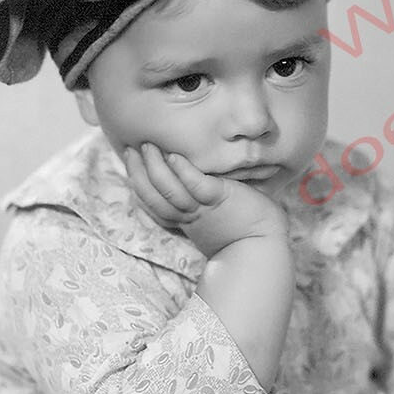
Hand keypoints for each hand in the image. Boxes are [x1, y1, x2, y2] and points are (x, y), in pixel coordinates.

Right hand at [124, 142, 287, 258]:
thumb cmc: (246, 229)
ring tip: (146, 147)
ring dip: (154, 168)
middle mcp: (189, 215)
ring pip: (169, 190)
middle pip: (154, 196)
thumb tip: (199, 178)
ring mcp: (204, 207)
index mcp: (186, 220)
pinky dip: (184, 172)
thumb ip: (204, 200)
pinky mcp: (220, 198)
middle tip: (129, 151)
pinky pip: (197, 185)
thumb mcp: (216, 217)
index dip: (139, 186)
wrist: (264, 247)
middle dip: (139, 173)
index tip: (131, 166)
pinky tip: (175, 157)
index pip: (153, 205)